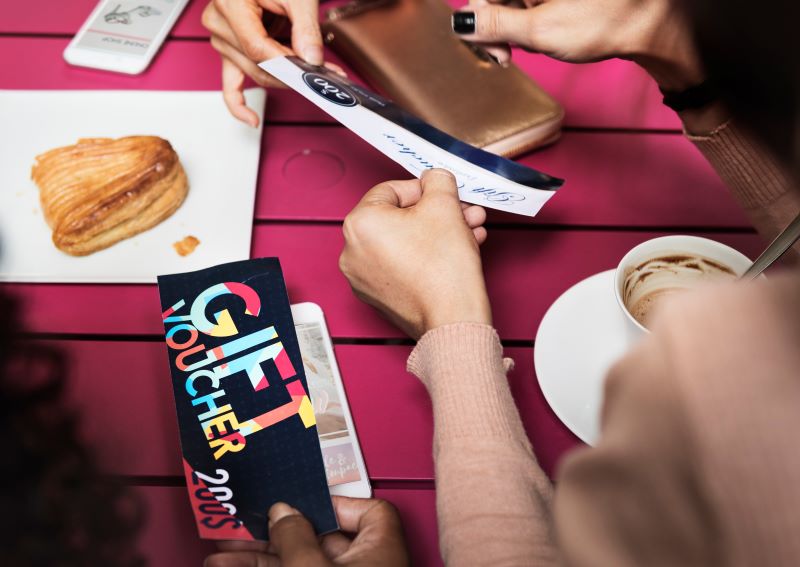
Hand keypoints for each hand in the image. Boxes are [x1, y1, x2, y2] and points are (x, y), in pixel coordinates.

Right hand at [202, 0, 322, 125]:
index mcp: (229, 3)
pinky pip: (228, 85)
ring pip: (253, 74)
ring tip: (310, 72)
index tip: (310, 71)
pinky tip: (253, 119)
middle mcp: (218, 23)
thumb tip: (311, 59)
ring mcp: (221, 39)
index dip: (285, 63)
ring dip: (282, 78)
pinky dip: (239, 104)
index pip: (257, 48)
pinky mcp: (229, 52)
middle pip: (256, 65)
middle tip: (323, 72)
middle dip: (291, 71)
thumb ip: (305, 26)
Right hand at [204, 497, 409, 566]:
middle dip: (276, 537)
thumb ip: (295, 538)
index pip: (369, 512)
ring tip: (221, 559)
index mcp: (382, 551)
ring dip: (261, 562)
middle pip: (322, 542)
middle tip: (243, 532)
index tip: (300, 504)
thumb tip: (284, 513)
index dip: (335, 504)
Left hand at [339, 169, 490, 338]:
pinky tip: (455, 253)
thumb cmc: (443, 268)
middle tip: (461, 211)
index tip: (443, 193)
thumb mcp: (445, 204)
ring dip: (437, 233)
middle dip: (436, 213)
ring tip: (468, 232)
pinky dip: (426, 256)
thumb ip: (437, 181)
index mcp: (359, 223)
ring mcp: (363, 278)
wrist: (452, 319)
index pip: (391, 190)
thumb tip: (434, 179)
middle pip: (399, 218)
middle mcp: (352, 251)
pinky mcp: (379, 297)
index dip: (423, 189)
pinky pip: (402, 265)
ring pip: (404, 242)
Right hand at [453, 0, 703, 89]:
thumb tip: (461, 23)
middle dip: (498, 23)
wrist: (654, 20)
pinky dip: (533, 14)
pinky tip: (548, 30)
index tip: (496, 52)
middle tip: (509, 56)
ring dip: (516, 22)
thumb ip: (494, 26)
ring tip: (536, 43)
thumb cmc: (604, 21)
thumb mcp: (540, 31)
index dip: (479, 20)